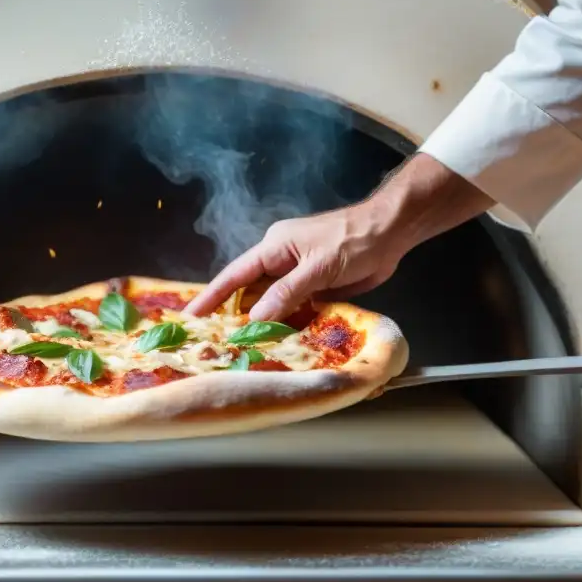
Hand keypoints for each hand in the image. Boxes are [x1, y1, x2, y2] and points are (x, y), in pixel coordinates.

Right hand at [184, 153, 494, 320]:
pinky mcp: (314, 286)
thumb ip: (287, 292)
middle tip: (213, 340)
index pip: (236, 275)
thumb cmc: (354, 240)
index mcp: (274, 247)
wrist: (391, 233)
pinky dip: (286, 323)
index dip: (212, 295)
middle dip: (233, 314)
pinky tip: (279, 343)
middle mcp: (281, 261)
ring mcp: (297, 274)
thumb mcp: (319, 267)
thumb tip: (255, 316)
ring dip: (262, 323)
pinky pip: (293, 307)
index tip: (191, 314)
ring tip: (241, 348)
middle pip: (251, 291)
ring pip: (272, 302)